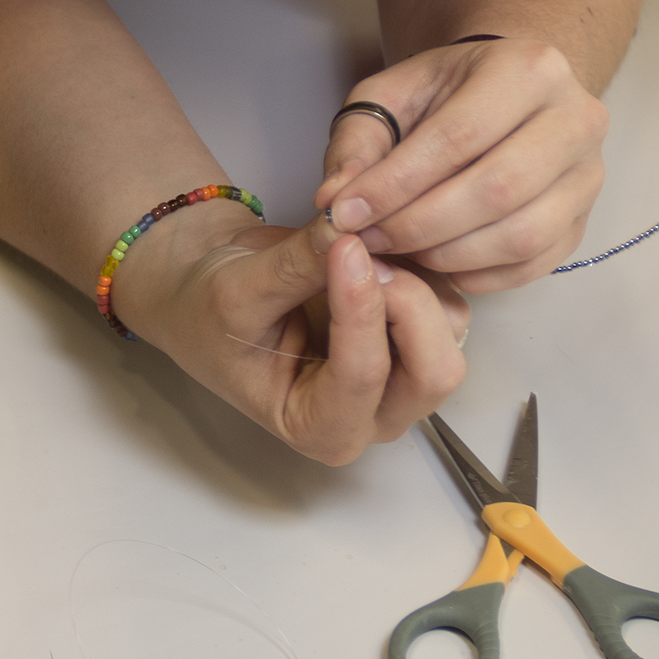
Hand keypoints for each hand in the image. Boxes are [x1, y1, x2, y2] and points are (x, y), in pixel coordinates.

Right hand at [118, 202, 467, 466]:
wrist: (210, 294)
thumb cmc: (211, 312)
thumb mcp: (238, 291)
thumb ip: (297, 266)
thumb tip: (350, 230)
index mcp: (320, 428)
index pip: (364, 376)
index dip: (360, 307)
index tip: (344, 244)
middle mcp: (374, 415)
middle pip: (433, 371)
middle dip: (406, 302)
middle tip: (362, 248)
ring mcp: (403, 378)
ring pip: (449, 333)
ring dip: (416, 278)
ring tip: (364, 240)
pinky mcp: (419, 337)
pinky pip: (449, 300)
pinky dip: (423, 264)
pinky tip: (378, 240)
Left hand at [317, 37, 610, 293]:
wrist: (506, 96)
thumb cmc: (446, 95)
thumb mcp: (392, 96)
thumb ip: (357, 142)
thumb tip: (334, 200)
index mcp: (528, 68)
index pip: (458, 136)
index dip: (396, 184)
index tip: (344, 212)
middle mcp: (576, 118)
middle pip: (498, 189)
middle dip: (420, 225)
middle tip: (369, 239)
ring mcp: (589, 174)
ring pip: (521, 235)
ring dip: (448, 255)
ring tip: (400, 249)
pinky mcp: (585, 221)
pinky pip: (533, 265)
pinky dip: (479, 275)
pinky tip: (439, 262)